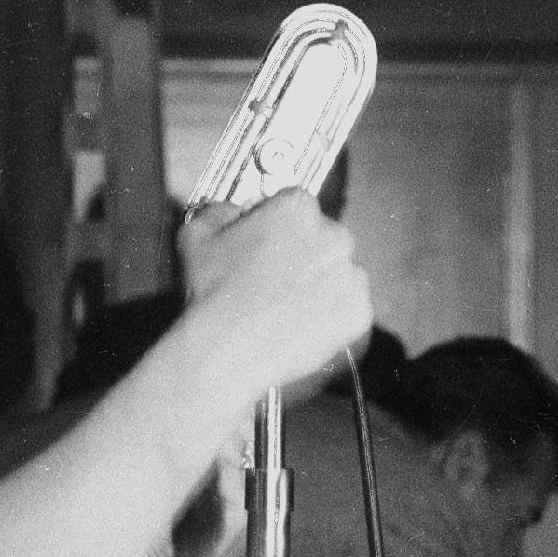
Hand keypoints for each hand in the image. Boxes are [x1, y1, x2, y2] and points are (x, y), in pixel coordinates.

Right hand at [176, 193, 371, 403]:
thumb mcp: (197, 237)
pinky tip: (303, 326)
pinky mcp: (360, 312)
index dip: (279, 225)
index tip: (267, 243)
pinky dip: (333, 318)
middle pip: (323, 239)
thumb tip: (230, 211)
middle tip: (276, 281)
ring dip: (322, 286)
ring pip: (340, 275)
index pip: (295, 205)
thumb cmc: (213, 294)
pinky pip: (350, 311)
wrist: (231, 351)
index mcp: (298, 207)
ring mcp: (352, 275)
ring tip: (288, 308)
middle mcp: (334, 234)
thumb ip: (219, 212)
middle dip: (304, 255)